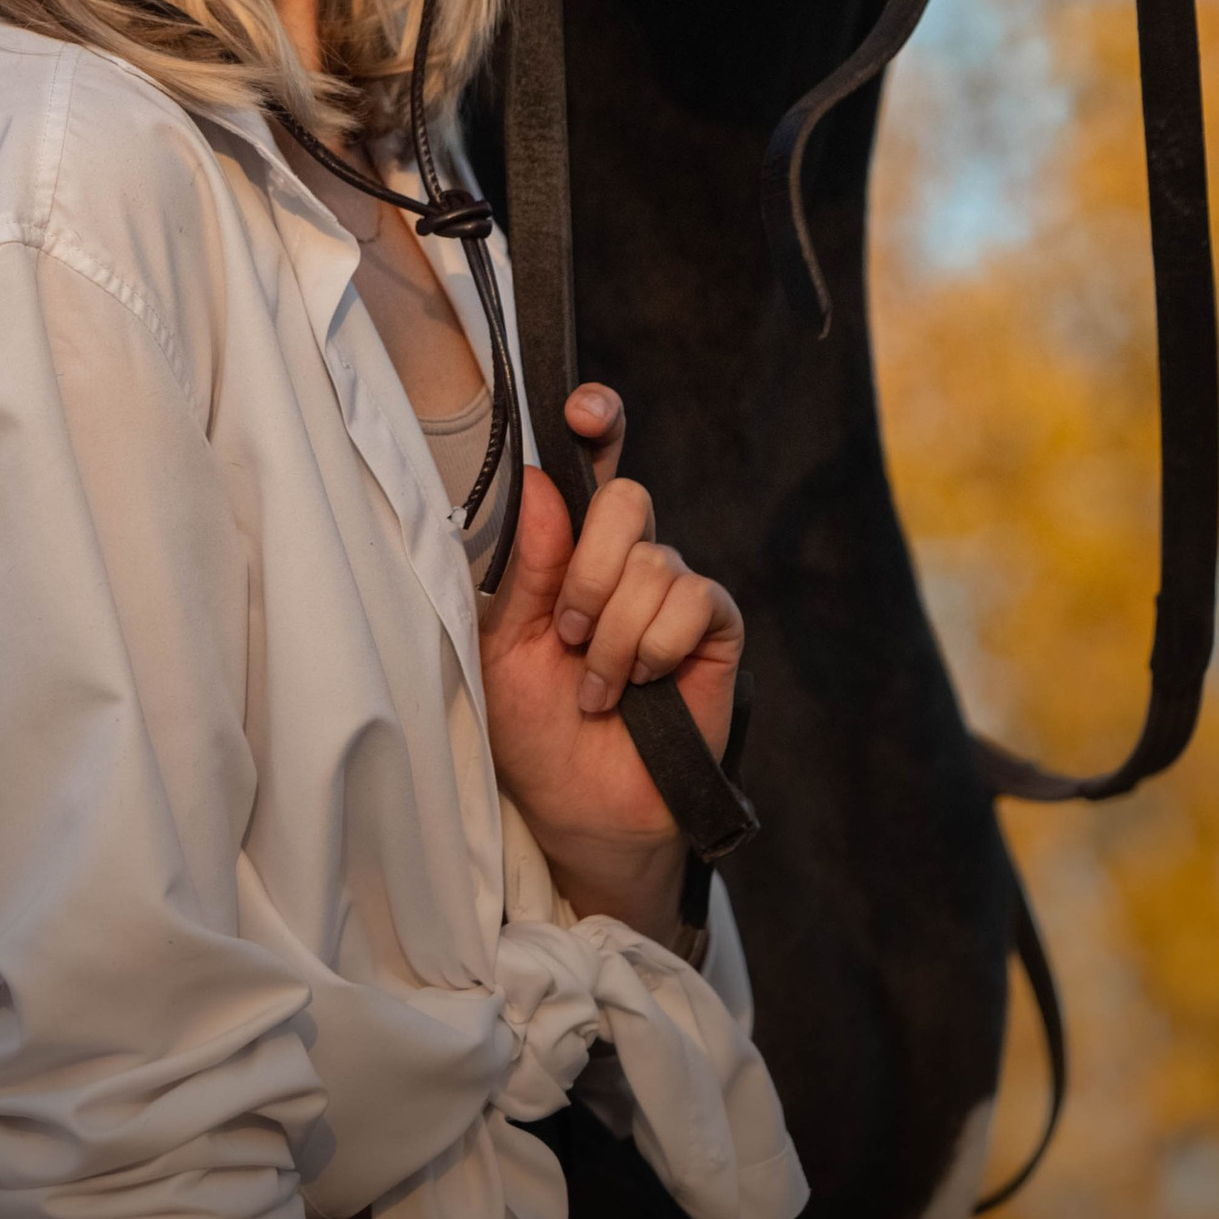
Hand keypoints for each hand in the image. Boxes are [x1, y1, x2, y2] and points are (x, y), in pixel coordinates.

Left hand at [478, 387, 742, 938]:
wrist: (581, 806)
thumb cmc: (534, 726)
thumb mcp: (504, 644)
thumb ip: (523, 566)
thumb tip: (540, 479)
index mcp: (573, 548)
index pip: (593, 462)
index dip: (598, 421)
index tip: (582, 412)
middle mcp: (629, 558)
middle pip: (627, 500)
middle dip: (588, 571)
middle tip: (568, 634)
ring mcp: (676, 590)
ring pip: (653, 563)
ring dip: (612, 636)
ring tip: (597, 687)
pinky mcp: (714, 628)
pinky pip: (693, 601)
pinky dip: (654, 646)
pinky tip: (642, 684)